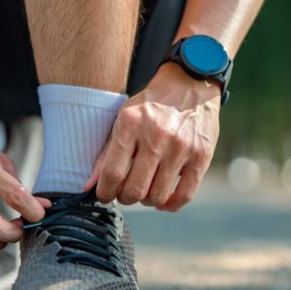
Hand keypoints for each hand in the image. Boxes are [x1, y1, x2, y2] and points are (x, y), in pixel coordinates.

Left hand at [88, 63, 220, 210]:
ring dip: (146, 201)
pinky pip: (185, 194)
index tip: (105, 195)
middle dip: (125, 198)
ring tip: (145, 191)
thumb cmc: (150, 106)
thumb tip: (89, 186)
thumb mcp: (123, 119)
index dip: (105, 192)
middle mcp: (156, 136)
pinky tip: (163, 201)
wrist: (189, 85)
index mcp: (131, 125)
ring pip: (157, 195)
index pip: (112, 173)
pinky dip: (170, 205)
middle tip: (125, 193)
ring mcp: (181, 147)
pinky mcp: (201, 156)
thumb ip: (106, 153)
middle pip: (134, 189)